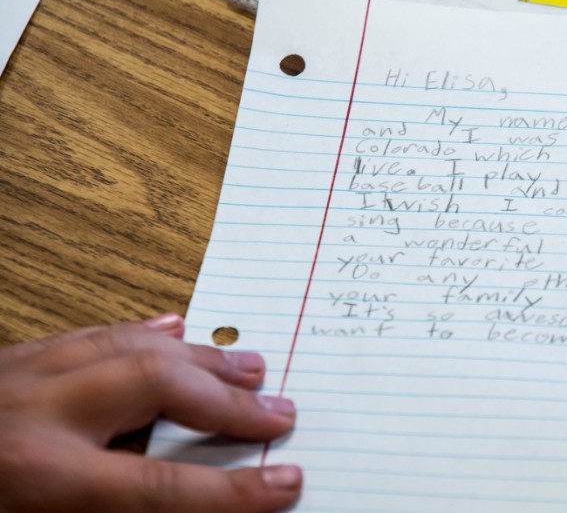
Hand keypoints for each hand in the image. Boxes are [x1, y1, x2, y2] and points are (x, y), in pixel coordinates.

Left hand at [0, 314, 301, 511]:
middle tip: (277, 411)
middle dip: (225, 399)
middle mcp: (32, 413)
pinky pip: (83, 335)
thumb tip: (185, 500)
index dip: (230, 490)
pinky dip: (135, 332)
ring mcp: (16, 377)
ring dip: (195, 356)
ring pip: (126, 346)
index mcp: (36, 474)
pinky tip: (169, 328)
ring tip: (246, 366)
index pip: (159, 485)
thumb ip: (110, 510)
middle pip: (154, 385)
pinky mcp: (5, 361)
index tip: (282, 483)